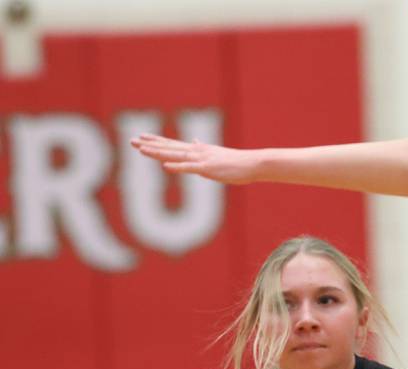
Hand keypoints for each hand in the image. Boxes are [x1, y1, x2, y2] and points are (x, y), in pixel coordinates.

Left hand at [130, 134, 260, 183]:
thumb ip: (203, 148)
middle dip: (150, 144)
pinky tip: (165, 166)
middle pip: (169, 147)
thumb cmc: (236, 162)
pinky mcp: (208, 169)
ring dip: (158, 153)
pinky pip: (190, 168)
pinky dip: (177, 167)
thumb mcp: (216, 154)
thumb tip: (195, 141)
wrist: (252, 164)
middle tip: (132, 141)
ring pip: (175, 155)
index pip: (172, 144)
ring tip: (142, 150)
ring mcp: (202, 160)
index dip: (156, 140)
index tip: (141, 137)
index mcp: (198, 150)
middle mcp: (197, 152)